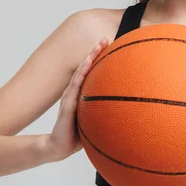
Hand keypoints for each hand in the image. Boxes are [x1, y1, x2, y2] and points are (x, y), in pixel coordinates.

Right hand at [45, 37, 108, 161]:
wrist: (59, 146)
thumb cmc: (77, 135)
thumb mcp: (95, 121)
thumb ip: (105, 114)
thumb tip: (126, 113)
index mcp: (82, 94)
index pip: (91, 72)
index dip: (99, 58)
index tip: (110, 46)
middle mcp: (75, 92)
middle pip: (86, 67)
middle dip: (95, 51)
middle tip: (105, 38)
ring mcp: (70, 96)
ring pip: (81, 72)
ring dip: (89, 57)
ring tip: (97, 45)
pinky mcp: (67, 104)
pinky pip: (75, 85)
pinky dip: (81, 72)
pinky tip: (87, 63)